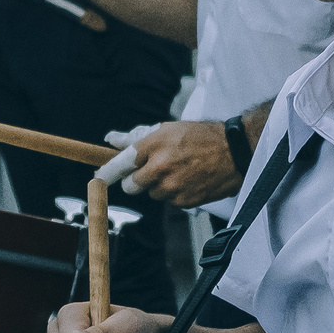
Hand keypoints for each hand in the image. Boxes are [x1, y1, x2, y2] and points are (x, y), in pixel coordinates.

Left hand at [115, 121, 240, 207]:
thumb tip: (111, 139)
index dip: (107, 173)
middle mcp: (159, 167)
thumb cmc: (202, 137)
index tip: (99, 178)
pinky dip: (176, 194)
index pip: (119, 164)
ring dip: (160, 186)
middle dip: (137, 181)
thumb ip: (137, 137)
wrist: (235, 151)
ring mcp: (171, 187)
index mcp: (153, 145)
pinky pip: (170, 202)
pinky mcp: (184, 201)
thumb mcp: (168, 129)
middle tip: (154, 170)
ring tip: (180, 171)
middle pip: (131, 186)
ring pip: (152, 194)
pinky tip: (190, 180)